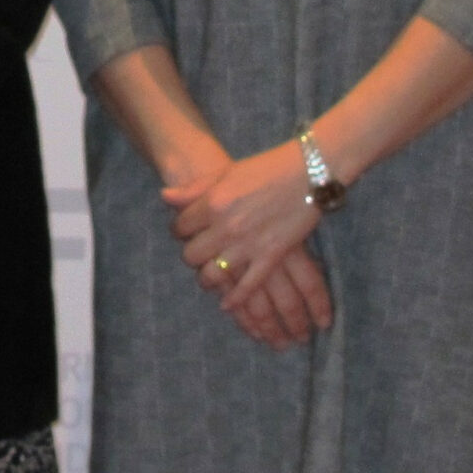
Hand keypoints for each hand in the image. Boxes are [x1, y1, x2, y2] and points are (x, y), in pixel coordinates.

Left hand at [165, 143, 333, 348]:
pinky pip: (247, 287)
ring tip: (208, 278)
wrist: (308, 173)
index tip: (186, 232)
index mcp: (212, 203)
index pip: (180, 227)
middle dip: (191, 256)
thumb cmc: (267, 168)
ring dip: (207, 280)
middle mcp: (225, 227)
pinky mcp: (270, 257)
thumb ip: (194, 189)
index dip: (180, 231)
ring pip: (213, 275)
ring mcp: (247, 245)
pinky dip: (235, 299)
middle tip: (198, 253)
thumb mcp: (226, 173)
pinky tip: (227, 304)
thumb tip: (164, 196)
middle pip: (192, 255)